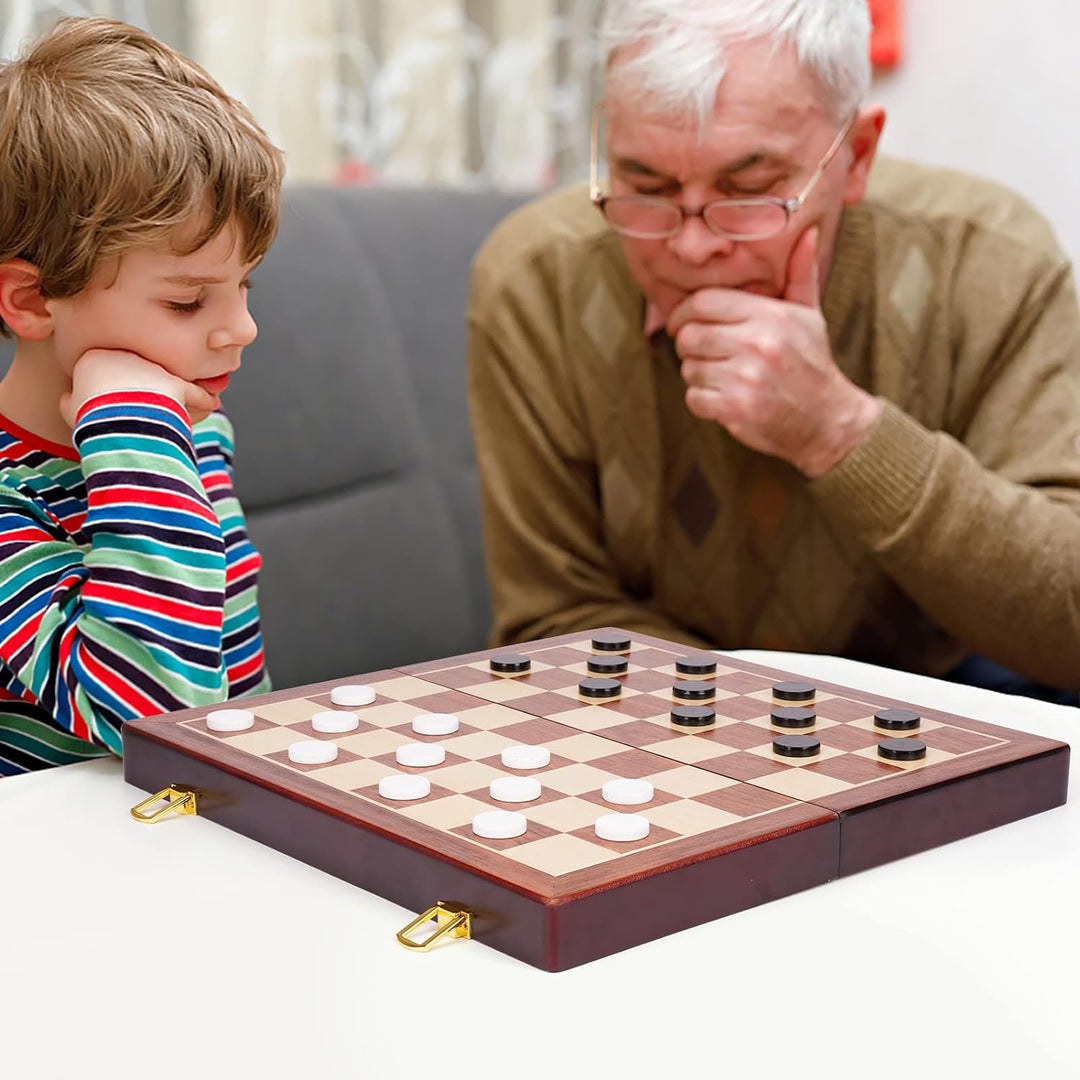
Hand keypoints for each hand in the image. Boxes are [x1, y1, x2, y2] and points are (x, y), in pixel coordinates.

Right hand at [60, 349, 219, 428]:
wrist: (115, 417)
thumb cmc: (90, 415)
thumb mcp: (71, 409)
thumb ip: (71, 400)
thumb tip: (68, 398)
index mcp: (99, 357)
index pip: (111, 365)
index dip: (119, 381)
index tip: (121, 393)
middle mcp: (130, 355)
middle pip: (144, 369)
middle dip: (152, 382)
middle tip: (156, 398)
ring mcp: (155, 367)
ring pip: (172, 376)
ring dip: (182, 391)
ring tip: (193, 404)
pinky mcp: (176, 383)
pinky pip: (195, 391)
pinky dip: (204, 399)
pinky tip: (212, 403)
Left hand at [668, 227, 881, 477]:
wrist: (827, 421)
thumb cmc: (811, 364)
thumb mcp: (810, 316)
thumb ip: (800, 275)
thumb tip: (808, 233)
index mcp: (771, 316)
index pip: (704, 302)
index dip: (683, 313)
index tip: (681, 323)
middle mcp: (758, 344)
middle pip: (690, 336)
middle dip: (688, 346)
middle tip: (702, 353)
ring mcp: (746, 378)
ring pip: (689, 369)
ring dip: (698, 376)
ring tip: (724, 378)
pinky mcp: (735, 409)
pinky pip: (694, 398)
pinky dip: (703, 402)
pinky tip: (726, 400)